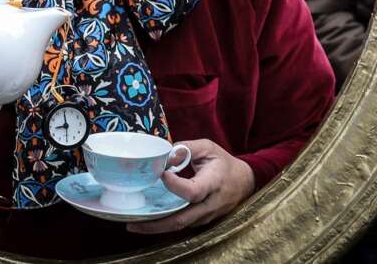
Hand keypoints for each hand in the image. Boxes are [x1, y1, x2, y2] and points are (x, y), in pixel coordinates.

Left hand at [128, 139, 255, 234]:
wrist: (244, 182)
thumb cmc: (223, 163)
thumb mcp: (208, 147)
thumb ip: (186, 148)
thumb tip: (165, 156)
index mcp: (213, 182)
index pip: (193, 191)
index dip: (175, 186)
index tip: (161, 174)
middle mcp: (209, 204)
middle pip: (182, 220)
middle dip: (156, 223)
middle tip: (132, 222)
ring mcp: (205, 216)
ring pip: (179, 226)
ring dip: (156, 227)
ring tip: (133, 224)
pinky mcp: (201, 221)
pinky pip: (181, 225)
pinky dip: (164, 225)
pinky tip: (147, 221)